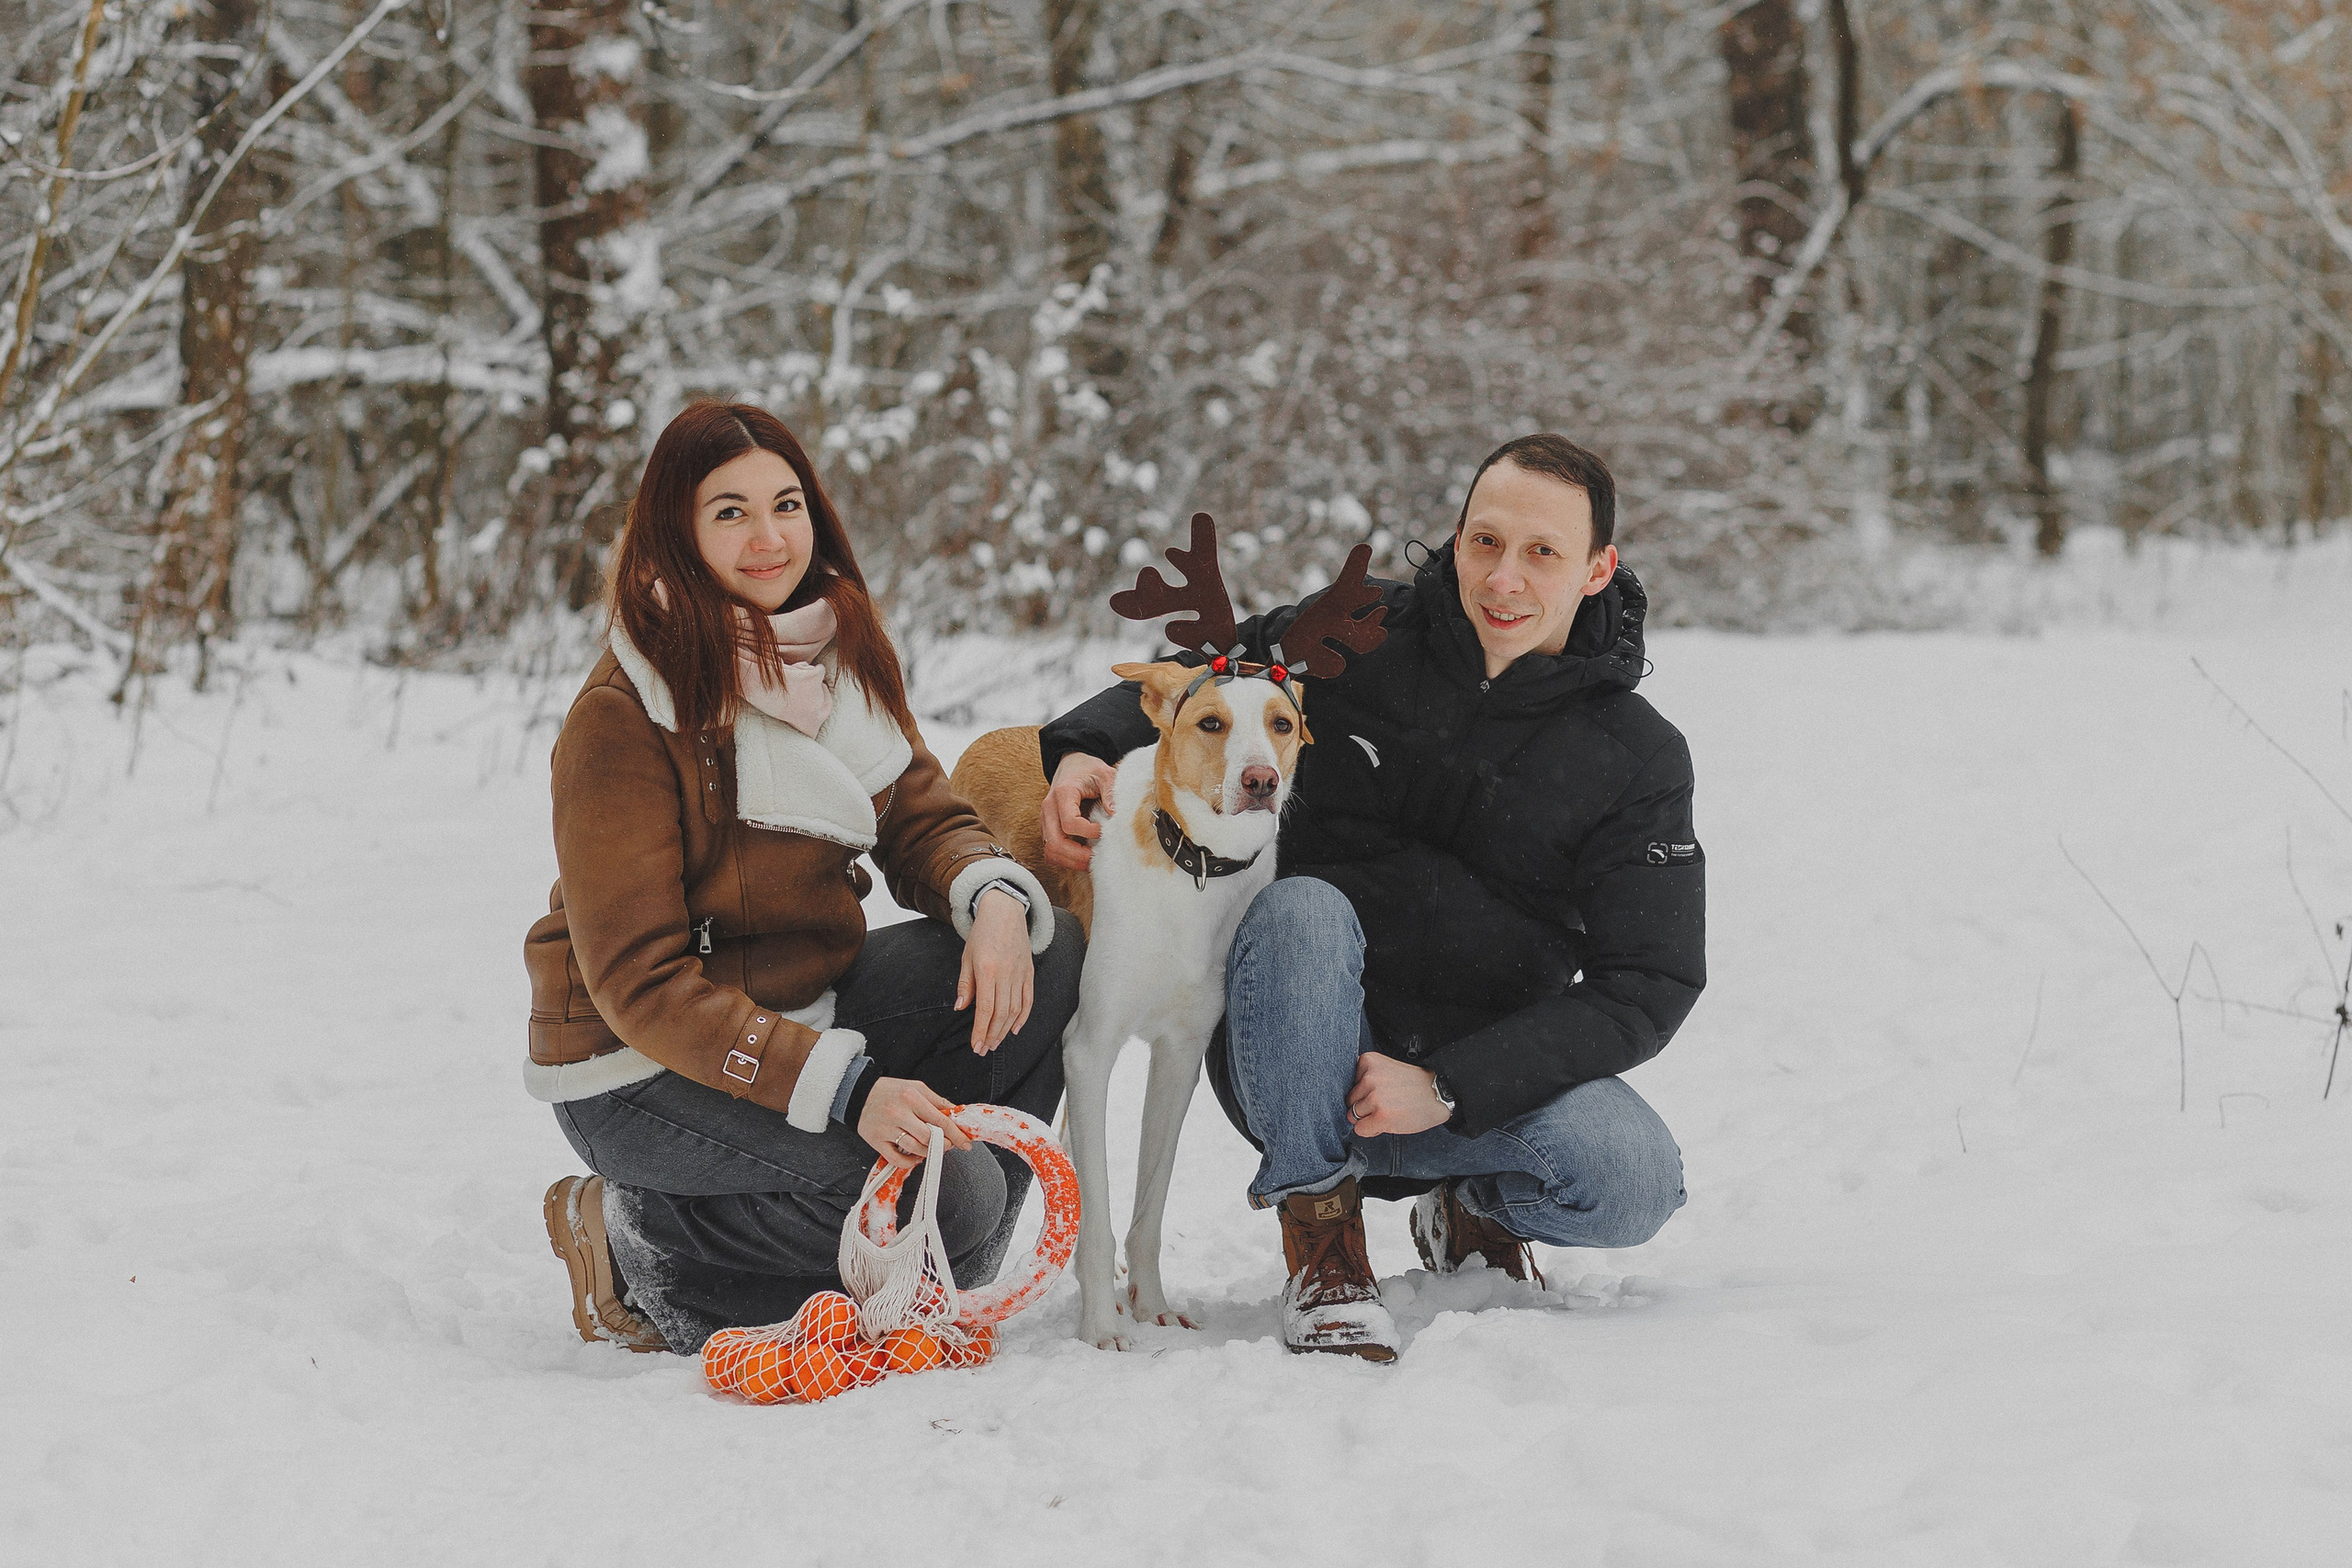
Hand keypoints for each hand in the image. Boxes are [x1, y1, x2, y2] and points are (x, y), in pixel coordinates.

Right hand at [857, 1076, 972, 1169]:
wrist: (859, 1094)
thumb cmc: (891, 1090)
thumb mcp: (917, 1088)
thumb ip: (938, 1101)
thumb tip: (957, 1113)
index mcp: (911, 1097)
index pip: (940, 1120)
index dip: (956, 1134)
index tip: (965, 1143)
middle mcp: (898, 1113)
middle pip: (929, 1137)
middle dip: (943, 1144)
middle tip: (948, 1145)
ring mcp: (886, 1129)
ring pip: (915, 1149)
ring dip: (928, 1153)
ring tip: (931, 1148)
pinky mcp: (876, 1141)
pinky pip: (897, 1159)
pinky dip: (910, 1162)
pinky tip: (915, 1156)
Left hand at [956, 886, 1033, 1053]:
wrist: (1005, 912)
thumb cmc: (982, 934)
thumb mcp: (967, 957)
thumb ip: (965, 985)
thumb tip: (961, 1008)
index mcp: (987, 970)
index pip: (985, 1009)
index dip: (980, 1031)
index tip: (976, 1046)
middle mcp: (1006, 974)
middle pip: (1001, 1014)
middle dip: (992, 1035)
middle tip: (984, 1049)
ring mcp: (1020, 974)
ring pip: (1015, 1010)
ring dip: (1004, 1030)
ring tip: (995, 1042)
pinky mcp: (1029, 973)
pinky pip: (1028, 1000)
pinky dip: (1022, 1017)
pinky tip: (1014, 1029)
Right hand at [1041, 753, 1115, 871]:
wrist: (1071, 764)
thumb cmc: (1088, 769)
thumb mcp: (1105, 773)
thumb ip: (1111, 792)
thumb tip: (1114, 814)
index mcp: (1063, 794)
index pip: (1070, 823)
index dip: (1088, 832)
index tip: (1102, 830)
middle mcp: (1049, 808)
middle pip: (1054, 842)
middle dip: (1076, 855)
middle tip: (1095, 857)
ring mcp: (1046, 819)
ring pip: (1049, 850)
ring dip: (1069, 860)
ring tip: (1088, 860)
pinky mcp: (1047, 828)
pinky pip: (1049, 850)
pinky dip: (1063, 858)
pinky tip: (1079, 857)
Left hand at [1346, 1053, 1452, 1137]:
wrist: (1439, 1094)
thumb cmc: (1413, 1085)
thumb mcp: (1385, 1069)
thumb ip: (1365, 1077)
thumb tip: (1345, 1100)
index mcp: (1367, 1061)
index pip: (1348, 1085)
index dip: (1363, 1094)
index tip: (1380, 1092)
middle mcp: (1369, 1077)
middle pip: (1349, 1102)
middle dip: (1363, 1107)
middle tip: (1386, 1104)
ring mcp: (1374, 1097)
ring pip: (1353, 1116)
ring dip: (1368, 1119)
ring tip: (1389, 1112)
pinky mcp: (1381, 1115)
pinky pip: (1361, 1129)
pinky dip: (1372, 1130)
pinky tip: (1388, 1122)